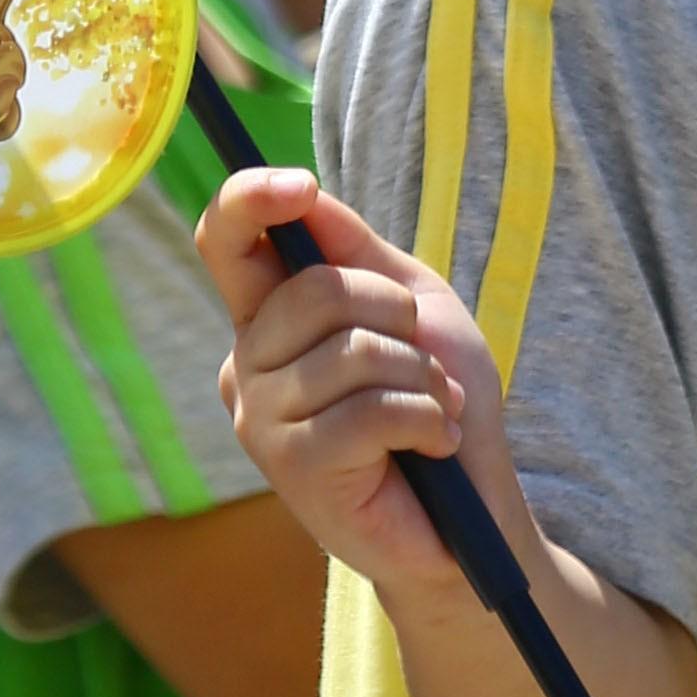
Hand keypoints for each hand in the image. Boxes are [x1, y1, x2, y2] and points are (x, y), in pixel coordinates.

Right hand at [197, 164, 505, 606]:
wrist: (472, 511)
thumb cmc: (441, 398)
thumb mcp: (412, 302)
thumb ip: (355, 252)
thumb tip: (306, 194)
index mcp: (269, 315)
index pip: (225, 241)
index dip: (250, 198)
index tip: (301, 185)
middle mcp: (247, 363)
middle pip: (314, 287)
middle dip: (396, 312)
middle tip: (422, 358)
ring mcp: (262, 420)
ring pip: (351, 350)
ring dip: (419, 377)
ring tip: (433, 409)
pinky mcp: (294, 470)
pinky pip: (370, 410)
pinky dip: (425, 419)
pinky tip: (433, 444)